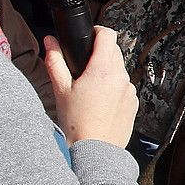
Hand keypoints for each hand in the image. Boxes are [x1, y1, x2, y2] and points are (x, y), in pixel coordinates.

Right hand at [46, 27, 137, 147]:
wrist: (95, 152)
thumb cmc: (76, 123)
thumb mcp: (61, 90)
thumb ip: (55, 61)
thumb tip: (50, 41)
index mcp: (104, 69)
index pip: (108, 35)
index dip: (97, 32)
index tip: (88, 38)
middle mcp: (121, 77)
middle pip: (114, 51)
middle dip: (100, 53)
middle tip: (83, 67)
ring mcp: (130, 90)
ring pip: (119, 70)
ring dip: (107, 72)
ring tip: (90, 89)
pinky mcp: (134, 103)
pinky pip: (124, 87)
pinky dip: (114, 88)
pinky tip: (100, 103)